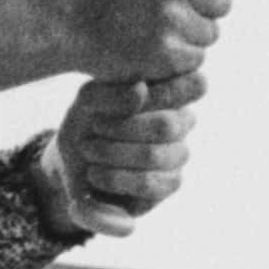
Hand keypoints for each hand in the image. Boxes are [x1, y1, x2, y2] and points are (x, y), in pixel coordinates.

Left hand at [53, 71, 201, 235]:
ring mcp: (179, 153)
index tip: (134, 90)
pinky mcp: (170, 183)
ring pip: (154, 156)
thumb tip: (141, 90)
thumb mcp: (90, 99)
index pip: (194, 85)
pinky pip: (148, 184)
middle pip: (166, 126)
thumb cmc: (87, 120)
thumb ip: (114, 91)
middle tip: (94, 127)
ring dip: (112, 153)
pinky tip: (95, 173)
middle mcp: (183, 121)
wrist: (74, 161)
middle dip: (122, 128)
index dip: (170, 89)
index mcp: (174, 90)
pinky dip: (115, 178)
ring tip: (88, 149)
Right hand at [62, 0, 243, 85]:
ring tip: (151, 29)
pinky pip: (195, 58)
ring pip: (210, 33)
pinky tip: (149, 49)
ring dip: (189, 36)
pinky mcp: (167, 53)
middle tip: (161, 10)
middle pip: (223, 3)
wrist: (76, 25)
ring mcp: (168, 18)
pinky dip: (177, 59)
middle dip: (201, 10)